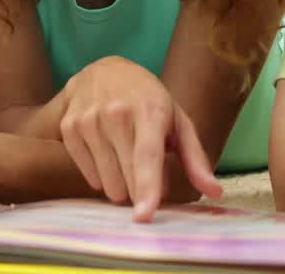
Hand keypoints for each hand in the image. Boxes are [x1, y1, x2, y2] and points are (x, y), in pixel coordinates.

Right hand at [59, 56, 221, 222]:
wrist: (102, 70)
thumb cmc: (147, 99)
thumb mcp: (178, 120)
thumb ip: (195, 158)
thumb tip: (215, 192)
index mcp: (149, 111)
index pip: (147, 156)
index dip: (147, 187)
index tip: (145, 215)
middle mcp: (116, 114)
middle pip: (127, 177)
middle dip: (140, 189)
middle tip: (145, 170)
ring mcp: (88, 120)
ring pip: (107, 182)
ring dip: (121, 183)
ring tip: (125, 157)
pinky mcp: (69, 128)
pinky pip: (88, 174)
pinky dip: (101, 174)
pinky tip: (106, 153)